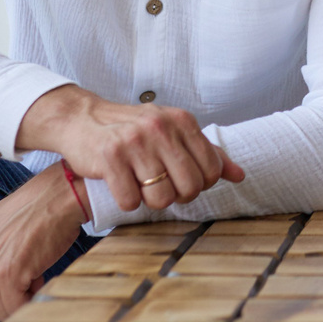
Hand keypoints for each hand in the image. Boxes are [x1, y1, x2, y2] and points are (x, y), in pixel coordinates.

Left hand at [0, 164, 86, 319]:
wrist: (58, 196)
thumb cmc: (35, 211)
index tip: (13, 283)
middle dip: (7, 298)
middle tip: (27, 277)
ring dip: (20, 299)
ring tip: (34, 275)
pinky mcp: (8, 274)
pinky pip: (15, 306)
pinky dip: (30, 300)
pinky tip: (40, 277)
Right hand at [16, 85, 244, 212]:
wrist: (83, 119)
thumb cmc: (132, 130)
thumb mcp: (173, 133)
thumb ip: (208, 153)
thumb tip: (240, 175)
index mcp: (182, 120)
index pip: (211, 170)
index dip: (199, 185)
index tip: (181, 180)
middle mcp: (161, 127)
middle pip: (190, 188)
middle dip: (177, 196)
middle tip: (160, 186)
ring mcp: (135, 141)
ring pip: (161, 198)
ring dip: (150, 201)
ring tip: (140, 185)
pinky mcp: (110, 156)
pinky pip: (130, 201)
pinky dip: (126, 201)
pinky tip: (120, 185)